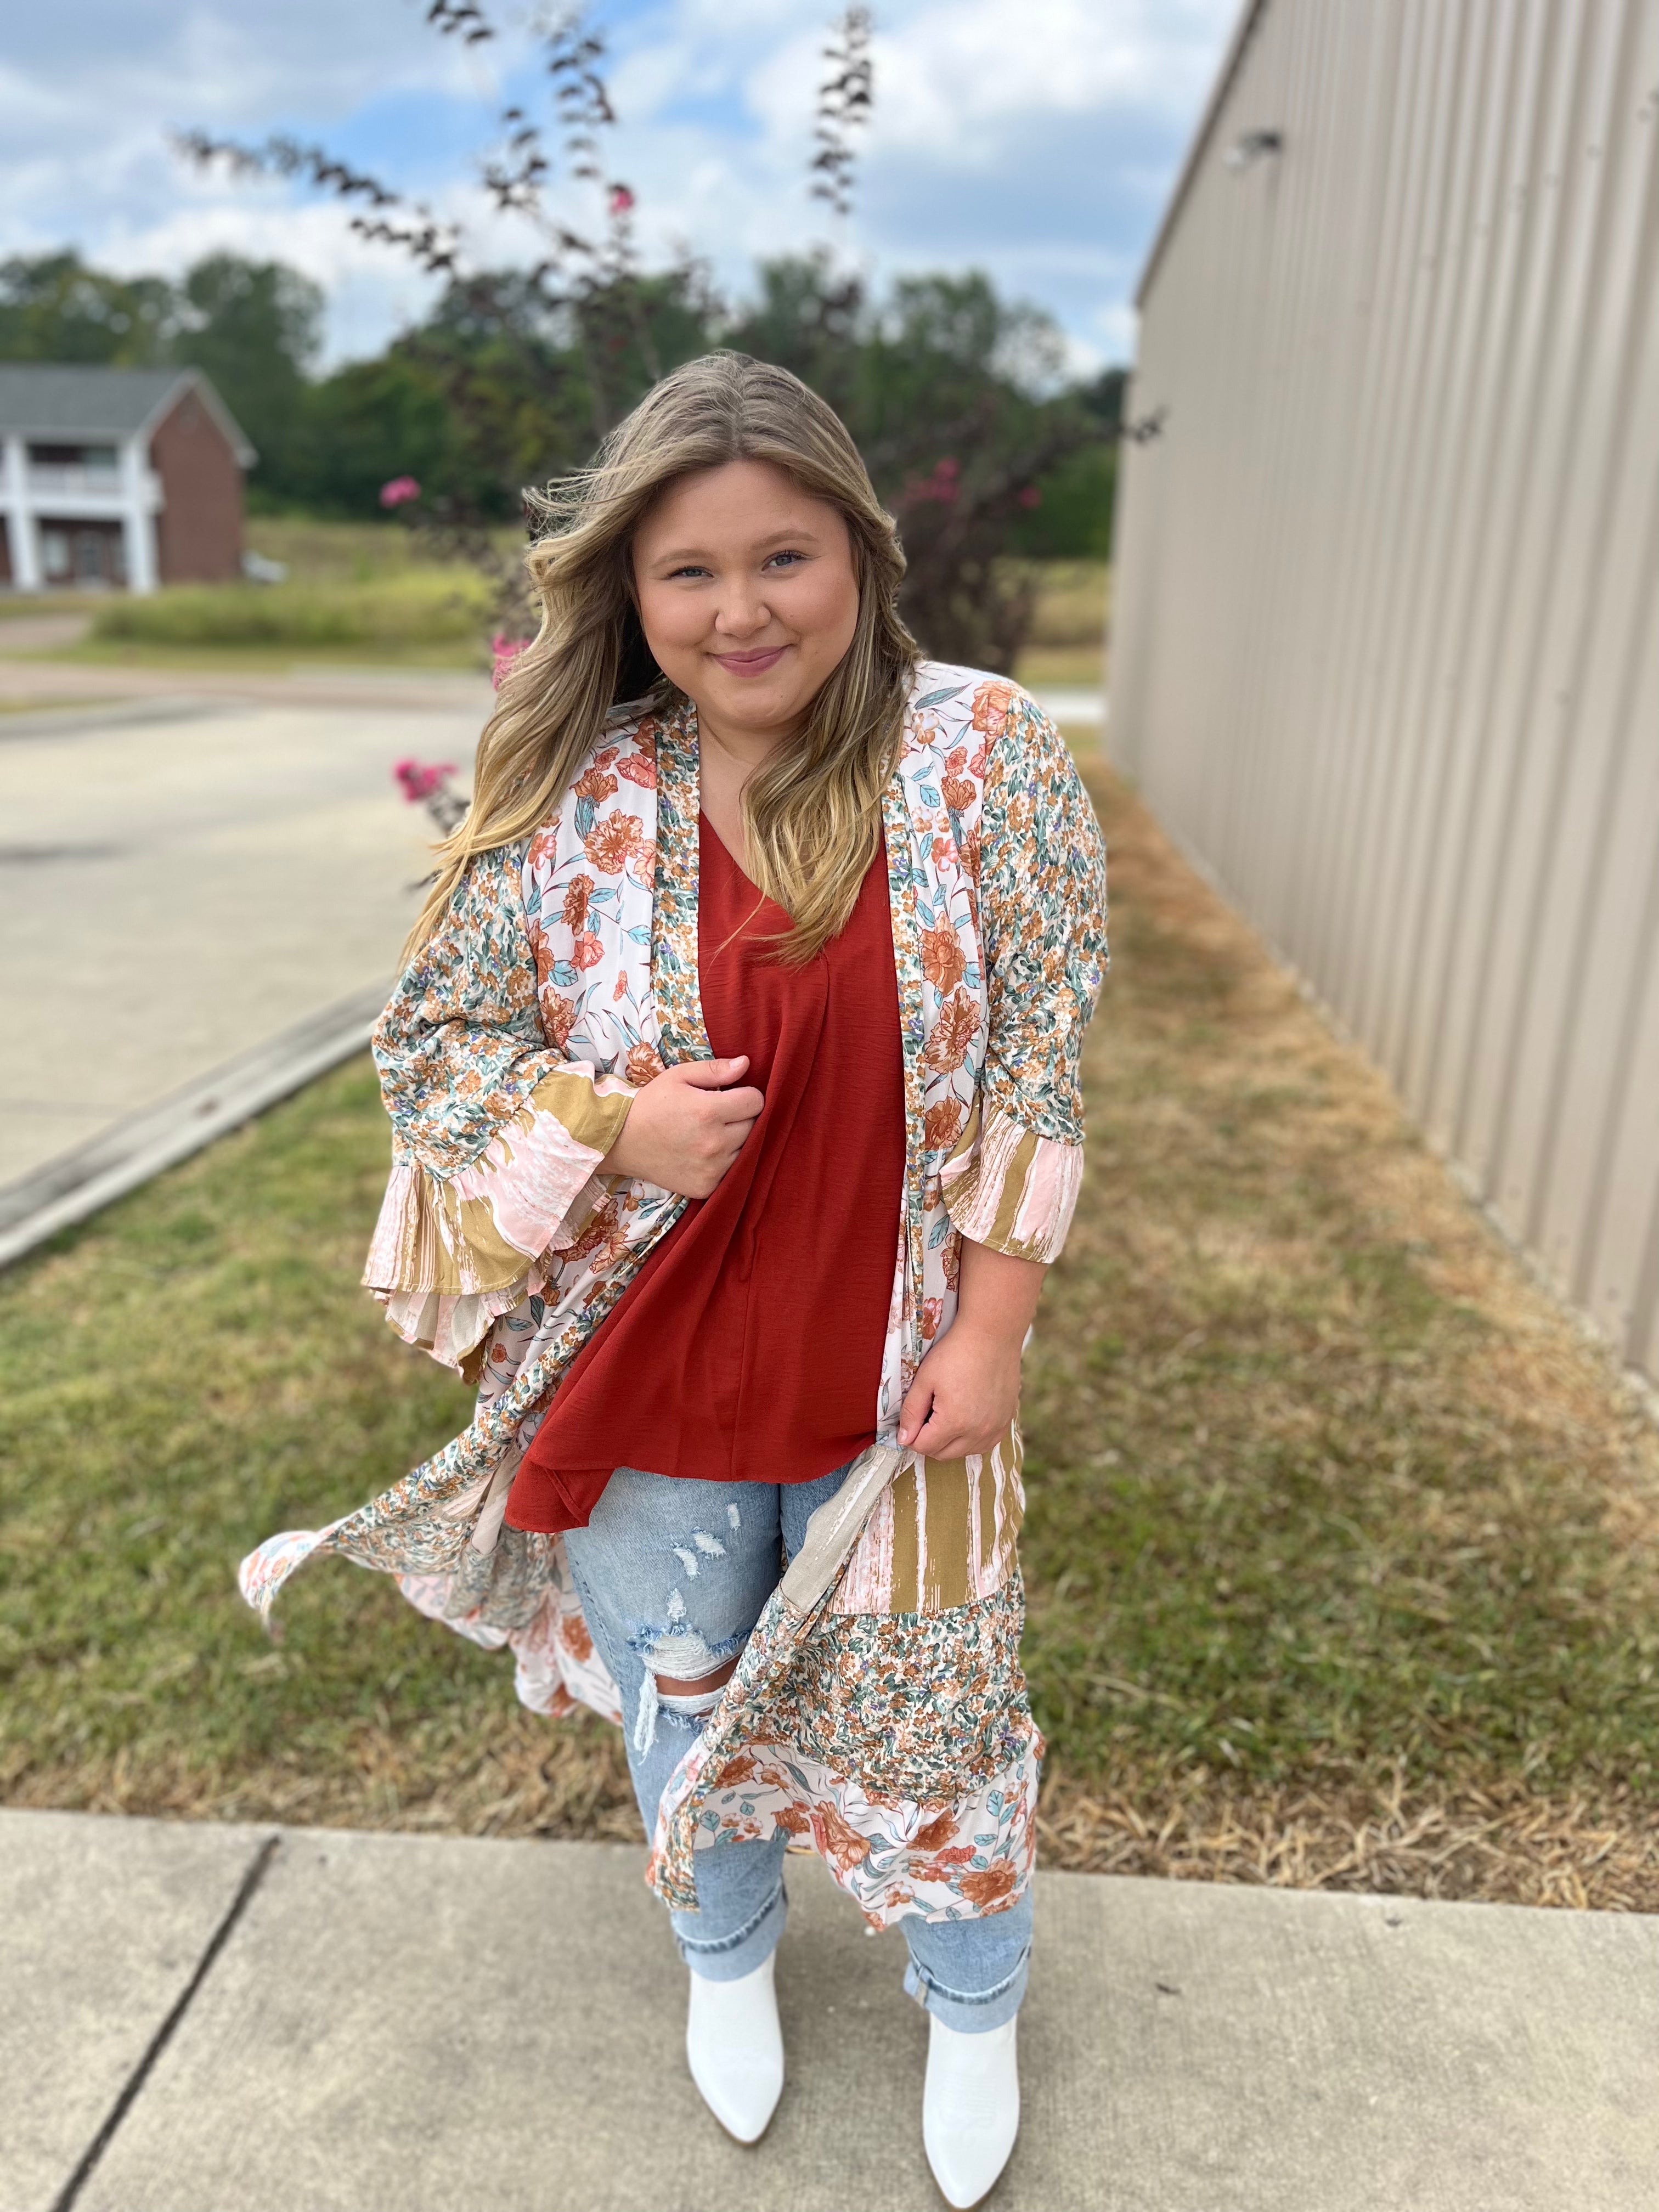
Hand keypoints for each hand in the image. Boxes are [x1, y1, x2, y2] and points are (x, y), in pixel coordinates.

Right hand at [598, 1055, 762, 1198]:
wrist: (621, 1141)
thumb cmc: (651, 1104)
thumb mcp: (678, 1076)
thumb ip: (715, 1070)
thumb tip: (746, 1064)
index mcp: (708, 1111)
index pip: (755, 1102)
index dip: (745, 1095)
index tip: (731, 1096)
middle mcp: (714, 1143)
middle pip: (753, 1126)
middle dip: (740, 1117)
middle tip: (716, 1115)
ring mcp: (711, 1169)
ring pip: (745, 1150)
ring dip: (734, 1141)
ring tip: (708, 1134)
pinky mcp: (706, 1187)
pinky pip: (731, 1172)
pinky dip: (723, 1163)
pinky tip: (702, 1154)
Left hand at [896, 1320, 1022, 1460]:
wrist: (992, 1334)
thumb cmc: (956, 1352)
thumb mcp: (924, 1380)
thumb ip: (911, 1412)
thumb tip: (904, 1439)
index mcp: (954, 1422)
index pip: (924, 1447)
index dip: (911, 1436)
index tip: (910, 1421)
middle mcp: (978, 1432)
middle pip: (943, 1454)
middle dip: (928, 1442)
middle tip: (925, 1418)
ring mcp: (995, 1428)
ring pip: (964, 1452)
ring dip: (950, 1442)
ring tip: (945, 1416)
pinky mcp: (1006, 1421)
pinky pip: (984, 1443)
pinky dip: (971, 1438)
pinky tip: (966, 1418)